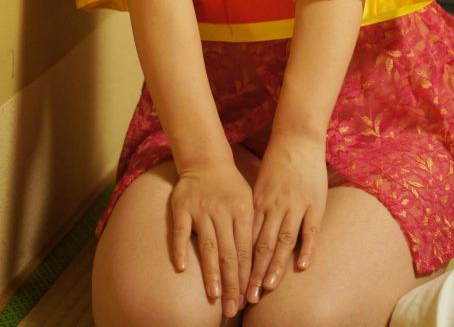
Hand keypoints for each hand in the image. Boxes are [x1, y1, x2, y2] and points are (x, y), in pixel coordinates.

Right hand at [170, 159, 253, 319]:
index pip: (245, 249)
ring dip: (211, 272)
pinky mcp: (181, 207)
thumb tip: (259, 264)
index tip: (247, 299)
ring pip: (208, 245)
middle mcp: (222, 211)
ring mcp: (200, 209)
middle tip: (232, 307)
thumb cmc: (230, 186)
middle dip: (232, 283)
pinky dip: (180, 249)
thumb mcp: (248, 201)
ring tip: (214, 295)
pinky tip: (182, 268)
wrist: (206, 159)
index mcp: (242, 211)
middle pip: (228, 252)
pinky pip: (180, 231)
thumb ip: (250, 229)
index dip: (246, 276)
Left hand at [246, 131, 327, 303]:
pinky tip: (301, 267)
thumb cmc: (277, 162)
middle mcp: (275, 205)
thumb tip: (242, 237)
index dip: (240, 264)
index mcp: (259, 201)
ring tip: (267, 288)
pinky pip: (311, 231)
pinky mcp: (315, 203)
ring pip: (283, 241)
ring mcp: (296, 205)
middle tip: (247, 296)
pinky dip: (306, 249)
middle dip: (254, 273)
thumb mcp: (260, 184)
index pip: (247, 239)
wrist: (298, 138)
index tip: (233, 284)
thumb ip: (255, 210)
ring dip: (275, 267)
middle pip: (262, 245)